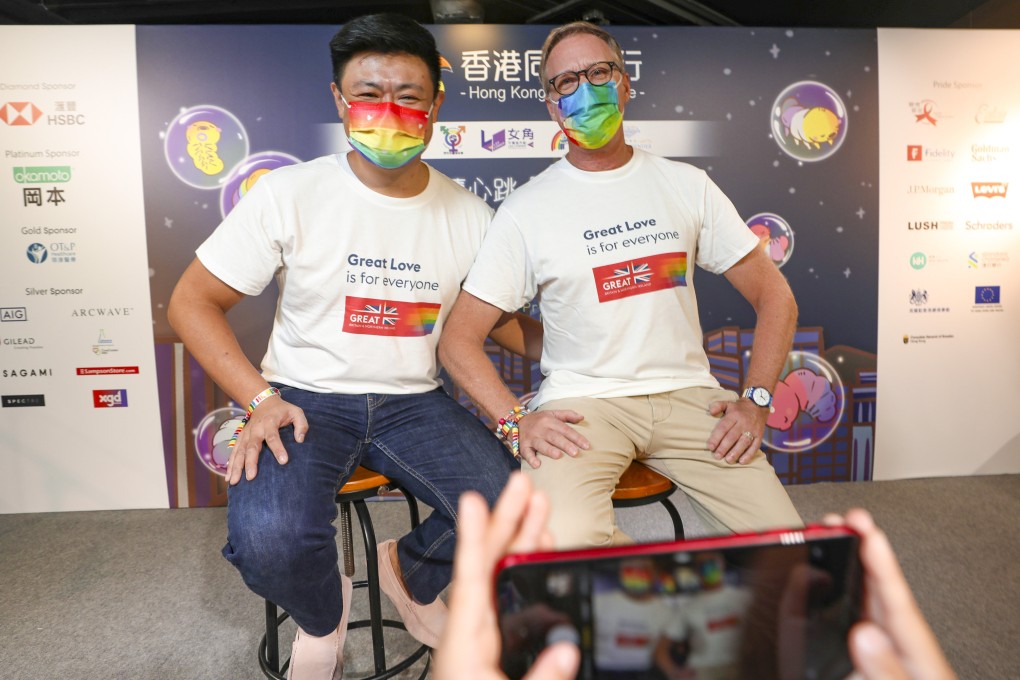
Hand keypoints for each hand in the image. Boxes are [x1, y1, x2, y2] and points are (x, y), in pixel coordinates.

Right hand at [224, 396, 308, 484]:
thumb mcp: (296, 412)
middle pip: (252, 447)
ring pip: (239, 451)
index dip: (278, 449)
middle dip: (251, 462)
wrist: (263, 402)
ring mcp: (246, 434)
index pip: (273, 437)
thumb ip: (301, 424)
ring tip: (234, 481)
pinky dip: (230, 464)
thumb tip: (300, 440)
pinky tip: (228, 477)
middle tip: (251, 477)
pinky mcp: (241, 438)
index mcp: (270, 423)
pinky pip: (234, 452)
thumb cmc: (283, 410)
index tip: (283, 461)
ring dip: (236, 466)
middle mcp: (255, 429)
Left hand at [434, 473, 579, 679]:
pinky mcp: (492, 646)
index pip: (472, 579)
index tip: (474, 499)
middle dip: (509, 523)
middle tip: (523, 483)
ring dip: (520, 540)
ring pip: (502, 577)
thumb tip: (566, 652)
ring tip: (538, 507)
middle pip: (489, 566)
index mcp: (466, 644)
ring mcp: (481, 636)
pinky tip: (538, 555)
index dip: (475, 537)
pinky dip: (525, 571)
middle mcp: (471, 632)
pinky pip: (508, 597)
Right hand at [516, 410, 588, 469]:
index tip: (586, 446)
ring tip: (558, 456)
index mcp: (549, 420)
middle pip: (554, 437)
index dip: (576, 437)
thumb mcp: (552, 413)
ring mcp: (531, 437)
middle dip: (565, 444)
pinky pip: (526, 452)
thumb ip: (568, 414)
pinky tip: (537, 465)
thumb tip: (582, 418)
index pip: (565, 429)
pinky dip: (531, 459)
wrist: (517, 420)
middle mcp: (540, 428)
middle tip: (576, 453)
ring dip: (549, 450)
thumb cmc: (540, 420)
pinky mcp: (523, 446)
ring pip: (541, 444)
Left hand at [706, 397, 766, 464]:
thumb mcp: (727, 403)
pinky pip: (755, 446)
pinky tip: (742, 461)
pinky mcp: (759, 436)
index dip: (716, 437)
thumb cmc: (739, 408)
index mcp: (734, 415)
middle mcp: (743, 423)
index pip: (724, 427)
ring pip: (744, 442)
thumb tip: (710, 411)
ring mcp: (752, 430)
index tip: (710, 447)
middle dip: (724, 447)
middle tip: (717, 456)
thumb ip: (717, 406)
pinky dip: (749, 454)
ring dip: (736, 452)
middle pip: (733, 436)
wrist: (758, 405)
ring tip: (728, 460)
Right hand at [825, 509, 955, 679]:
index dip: (880, 563)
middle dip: (859, 552)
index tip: (865, 530)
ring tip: (831, 538)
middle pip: (877, 592)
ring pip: (863, 606)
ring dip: (846, 571)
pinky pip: (851, 628)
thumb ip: (888, 672)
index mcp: (915, 656)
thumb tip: (864, 633)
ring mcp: (883, 657)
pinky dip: (837, 603)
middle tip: (842, 519)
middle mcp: (899, 650)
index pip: (896, 601)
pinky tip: (824, 590)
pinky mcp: (863, 669)